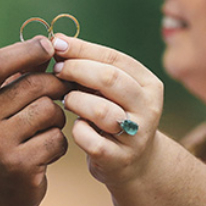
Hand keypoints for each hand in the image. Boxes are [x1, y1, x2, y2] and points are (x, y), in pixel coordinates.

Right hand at [0, 36, 70, 205]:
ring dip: (57, 117)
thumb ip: (13, 78)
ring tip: (45, 128)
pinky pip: (56, 139)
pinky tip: (44, 152)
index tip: (48, 46)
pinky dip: (58, 143)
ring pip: (49, 110)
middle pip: (32, 85)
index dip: (25, 50)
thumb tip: (47, 44)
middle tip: (63, 90)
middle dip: (55, 84)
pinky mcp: (19, 166)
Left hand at [51, 35, 163, 184]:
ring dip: (76, 101)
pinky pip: (91, 141)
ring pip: (101, 111)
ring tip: (67, 100)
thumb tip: (58, 42)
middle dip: (76, 69)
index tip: (56, 44)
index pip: (114, 58)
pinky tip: (77, 126)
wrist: (135, 163)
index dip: (82, 49)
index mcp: (149, 84)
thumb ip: (91, 67)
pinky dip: (78, 131)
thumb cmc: (115, 115)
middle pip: (109, 79)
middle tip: (56, 70)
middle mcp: (149, 108)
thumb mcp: (111, 90)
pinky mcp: (120, 160)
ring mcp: (136, 136)